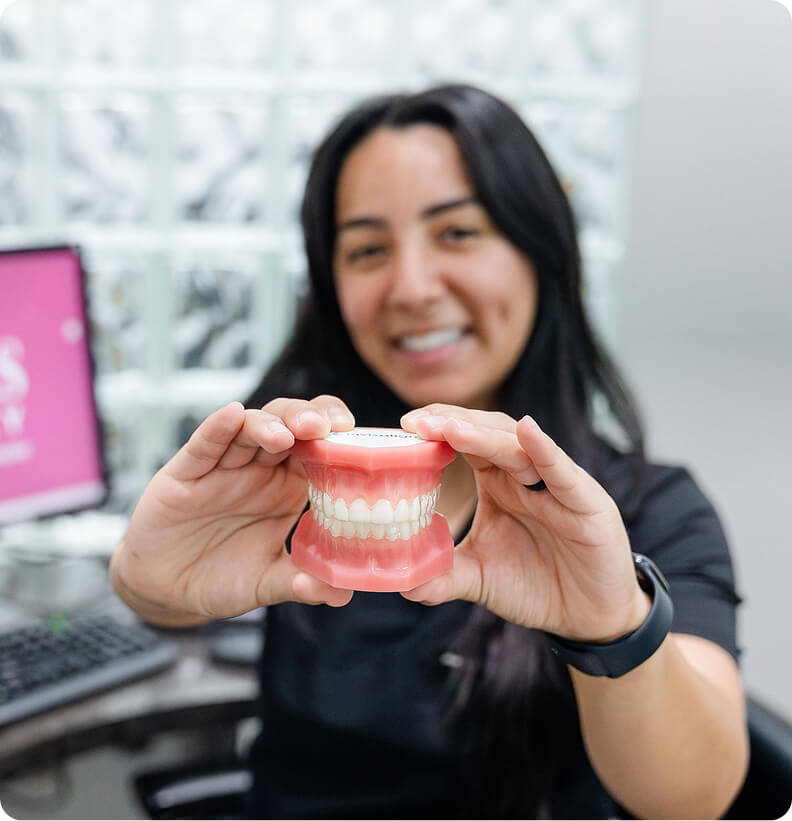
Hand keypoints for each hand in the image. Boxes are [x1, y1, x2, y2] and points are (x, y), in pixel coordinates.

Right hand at [110, 396, 355, 621]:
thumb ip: (299, 584)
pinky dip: (218, 428)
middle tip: (327, 427)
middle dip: (309, 420)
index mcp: (288, 488)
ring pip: (250, 427)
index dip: (338, 439)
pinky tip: (231, 414)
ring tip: (287, 434)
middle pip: (290, 426)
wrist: (164, 590)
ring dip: (270, 423)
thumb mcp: (264, 583)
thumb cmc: (221, 577)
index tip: (358, 440)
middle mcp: (260, 469)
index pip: (320, 450)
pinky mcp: (186, 472)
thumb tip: (341, 594)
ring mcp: (224, 467)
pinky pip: (204, 444)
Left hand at [400, 405, 649, 641]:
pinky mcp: (588, 505)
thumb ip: (444, 576)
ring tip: (450, 427)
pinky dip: (546, 451)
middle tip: (416, 421)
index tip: (405, 426)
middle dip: (452, 423)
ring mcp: (558, 486)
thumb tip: (402, 582)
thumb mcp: (480, 578)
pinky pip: (564, 474)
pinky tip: (527, 432)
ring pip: (519, 448)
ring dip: (484, 435)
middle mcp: (526, 477)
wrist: (589, 618)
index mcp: (499, 484)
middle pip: (488, 435)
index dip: (437, 431)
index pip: (466, 444)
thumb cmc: (537, 584)